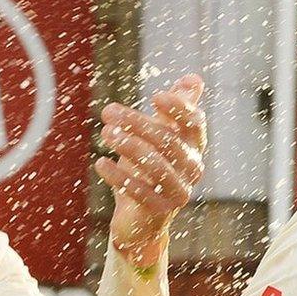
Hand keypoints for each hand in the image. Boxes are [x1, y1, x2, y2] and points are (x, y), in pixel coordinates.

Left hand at [102, 74, 205, 265]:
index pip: (195, 123)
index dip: (179, 109)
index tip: (155, 97)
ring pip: (157, 166)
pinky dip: (119, 176)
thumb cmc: (151, 168)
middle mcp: (193, 169)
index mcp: (195, 146)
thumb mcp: (163, 134)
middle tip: (108, 111)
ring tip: (106, 133)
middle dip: (137, 123)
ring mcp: (179, 192)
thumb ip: (178, 108)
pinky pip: (140, 191)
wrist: (143, 217)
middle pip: (169, 141)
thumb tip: (194, 78)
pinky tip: (101, 163)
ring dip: (129, 146)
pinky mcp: (161, 212)